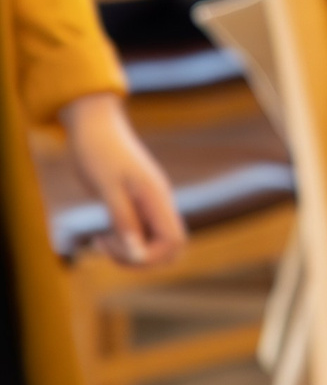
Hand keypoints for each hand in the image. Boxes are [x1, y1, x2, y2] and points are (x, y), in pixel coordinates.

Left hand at [59, 94, 185, 266]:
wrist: (94, 124)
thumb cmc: (98, 151)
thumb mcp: (106, 186)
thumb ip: (123, 219)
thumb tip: (137, 253)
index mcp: (157, 196)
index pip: (173, 242)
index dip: (149, 257)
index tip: (115, 247)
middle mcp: (160, 202)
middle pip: (170, 248)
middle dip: (141, 260)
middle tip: (107, 247)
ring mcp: (151, 204)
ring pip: (155, 244)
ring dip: (131, 252)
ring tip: (101, 241)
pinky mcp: (139, 204)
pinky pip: (142, 234)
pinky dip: (125, 242)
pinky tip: (103, 234)